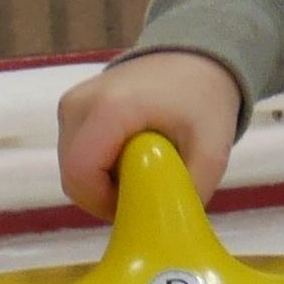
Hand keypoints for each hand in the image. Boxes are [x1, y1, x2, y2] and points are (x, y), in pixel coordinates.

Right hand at [57, 49, 244, 216]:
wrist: (196, 57)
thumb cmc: (204, 100)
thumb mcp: (212, 151)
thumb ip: (190, 192)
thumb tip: (167, 226)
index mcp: (109, 109)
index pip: (80, 176)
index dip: (103, 203)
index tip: (137, 203)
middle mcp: (79, 104)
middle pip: (74, 176)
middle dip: (104, 196)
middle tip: (145, 189)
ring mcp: (71, 104)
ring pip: (73, 167)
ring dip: (102, 181)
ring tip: (142, 168)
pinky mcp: (72, 107)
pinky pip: (76, 153)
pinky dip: (99, 166)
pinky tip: (130, 154)